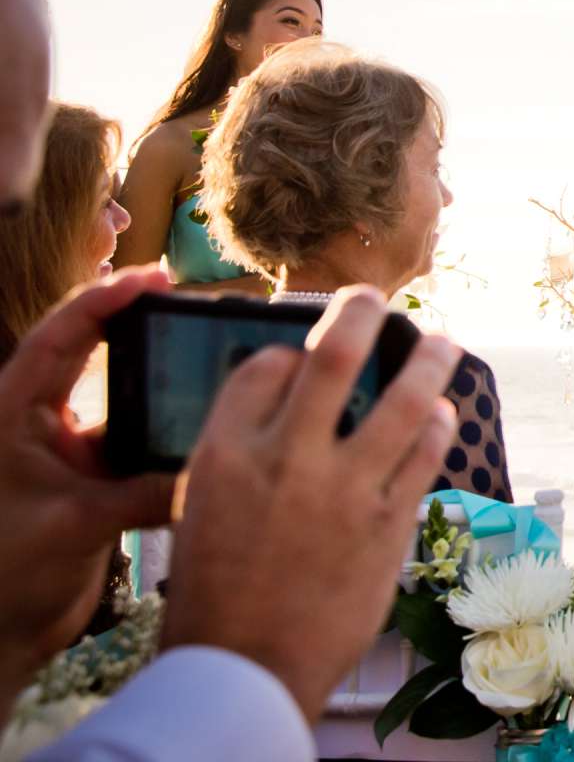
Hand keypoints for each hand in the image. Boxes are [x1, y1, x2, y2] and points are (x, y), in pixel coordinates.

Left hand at [0, 269, 181, 702]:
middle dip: (138, 325)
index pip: (59, 335)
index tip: (154, 277)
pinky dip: (168, 434)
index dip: (105, 299)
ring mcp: (65, 452)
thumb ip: (141, 492)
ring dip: (159, 382)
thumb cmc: (6, 576)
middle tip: (192, 306)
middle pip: (92, 353)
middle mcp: (38, 423)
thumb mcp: (74, 525)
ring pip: (121, 398)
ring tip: (210, 360)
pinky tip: (207, 428)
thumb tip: (212, 468)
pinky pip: (136, 443)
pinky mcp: (90, 482)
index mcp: (12, 414)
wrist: (0, 636)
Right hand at [163, 287, 461, 720]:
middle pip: (336, 353)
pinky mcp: (388, 522)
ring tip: (443, 341)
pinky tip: (442, 415)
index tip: (309, 348)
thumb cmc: (217, 592)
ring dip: (431, 359)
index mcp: (226, 452)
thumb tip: (282, 405)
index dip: (292, 348)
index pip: (265, 366)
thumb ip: (241, 453)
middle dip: (363, 312)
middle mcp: (287, 458)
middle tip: (380, 299)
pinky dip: (439, 426)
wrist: (244, 667)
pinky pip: (427, 453)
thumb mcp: (203, 508)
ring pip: (405, 397)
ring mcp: (344, 488)